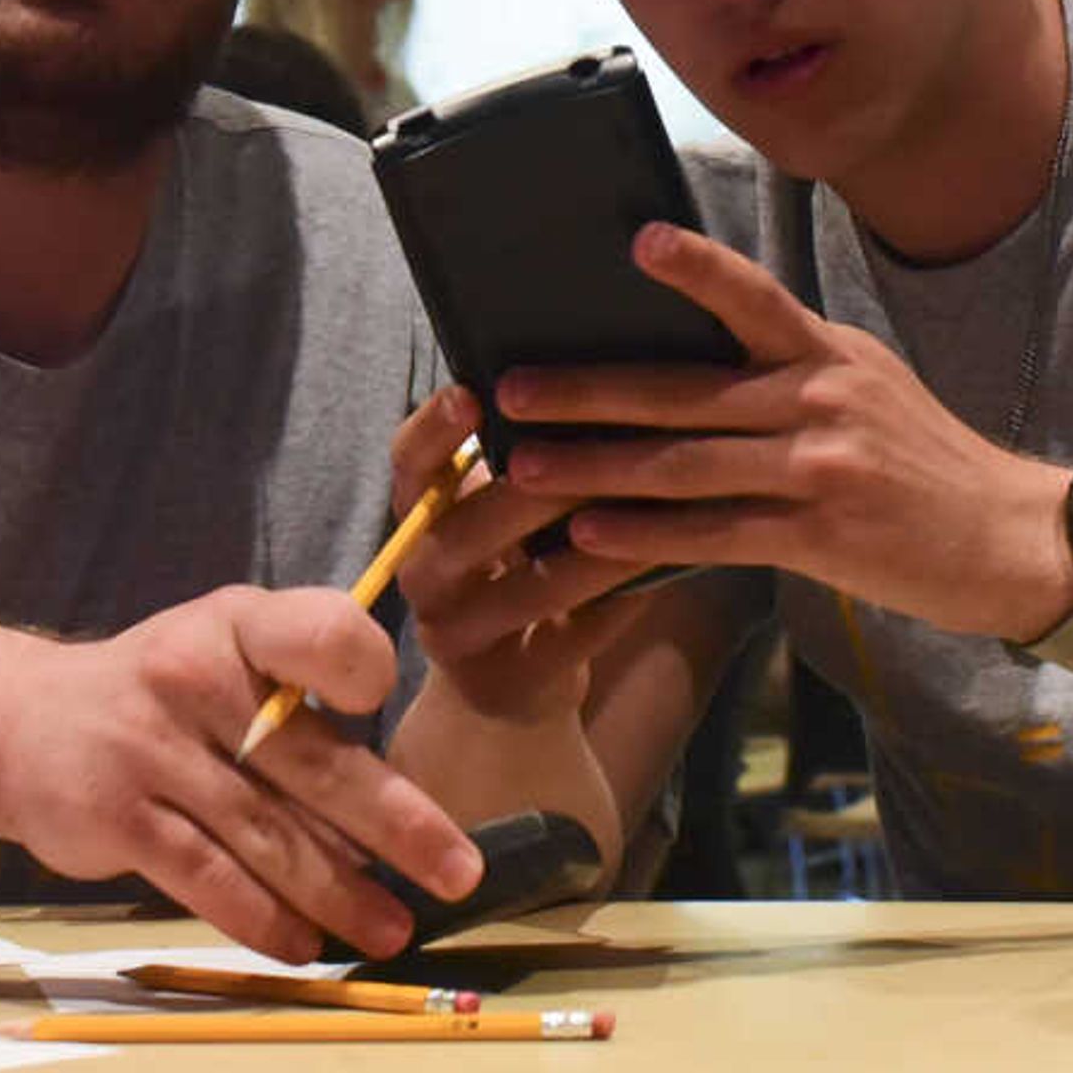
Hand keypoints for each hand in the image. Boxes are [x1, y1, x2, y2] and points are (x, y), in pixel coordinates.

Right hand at [0, 585, 482, 964]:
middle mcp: (196, 678)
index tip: (377, 703)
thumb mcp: (231, 650)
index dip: (360, 666)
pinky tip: (304, 945)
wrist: (22, 723)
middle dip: (399, 826)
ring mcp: (151, 750)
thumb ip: (303, 697)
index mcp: (240, 623)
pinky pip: (208, 879)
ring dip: (340, 893)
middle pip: (314, 762)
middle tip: (460, 874)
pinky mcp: (117, 818)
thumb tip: (400, 802)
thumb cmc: (166, 691)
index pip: (321, 633)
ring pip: (267, 835)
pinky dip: (262, 919)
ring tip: (393, 931)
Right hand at [386, 384, 640, 721]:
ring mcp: (456, 638)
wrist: (514, 688)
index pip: (409, 468)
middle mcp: (422, 578)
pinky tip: (664, 572)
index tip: (471, 392)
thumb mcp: (507, 517)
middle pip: (465, 529)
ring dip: (592, 550)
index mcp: (420, 521)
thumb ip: (524, 463)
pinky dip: (617, 603)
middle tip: (594, 450)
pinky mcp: (504, 684)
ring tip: (649, 512)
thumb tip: (592, 384)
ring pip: (525, 589)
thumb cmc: (523, 569)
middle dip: (533, 490)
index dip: (432, 430)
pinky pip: (567, 640)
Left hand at [456, 225, 1072, 642]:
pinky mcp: (821, 535)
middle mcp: (823, 398)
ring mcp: (822, 467)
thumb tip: (698, 355)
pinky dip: (645, 536)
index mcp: (830, 354)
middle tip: (511, 388)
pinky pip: (713, 533)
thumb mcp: (871, 389)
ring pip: (684, 465)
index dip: (694, 269)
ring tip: (523, 466)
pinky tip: (589, 537)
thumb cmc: (928, 465)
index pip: (753, 298)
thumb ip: (793, 371)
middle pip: (685, 390)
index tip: (633, 243)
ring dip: (593, 467)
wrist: (1011, 540)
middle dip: (589, 389)